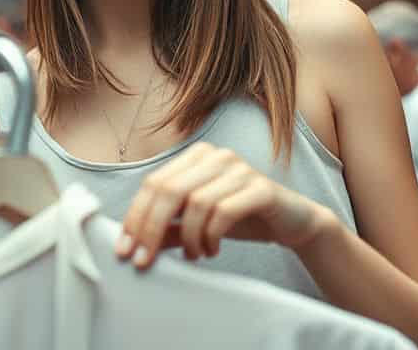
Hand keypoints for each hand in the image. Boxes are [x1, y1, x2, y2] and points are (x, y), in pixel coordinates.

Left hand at [114, 142, 333, 269]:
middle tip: (144, 261)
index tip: (124, 251)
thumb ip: (167, 228)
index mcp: (196, 157)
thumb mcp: (196, 224)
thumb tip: (130, 244)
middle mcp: (216, 155)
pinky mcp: (261, 189)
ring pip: (195, 203)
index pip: (153, 183)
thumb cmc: (241, 218)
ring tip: (193, 255)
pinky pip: (223, 212)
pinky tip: (211, 250)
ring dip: (188, 238)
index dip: (135, 217)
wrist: (293, 222)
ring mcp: (240, 169)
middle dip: (151, 229)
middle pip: (169, 190)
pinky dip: (210, 236)